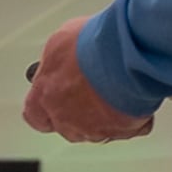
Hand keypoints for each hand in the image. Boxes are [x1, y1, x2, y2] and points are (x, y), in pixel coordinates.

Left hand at [22, 19, 156, 143]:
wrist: (127, 53)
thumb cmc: (92, 45)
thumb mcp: (60, 41)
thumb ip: (57, 61)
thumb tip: (63, 59)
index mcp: (45, 95)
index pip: (35, 115)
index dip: (46, 109)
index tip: (56, 99)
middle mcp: (66, 117)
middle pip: (66, 125)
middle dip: (77, 111)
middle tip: (91, 90)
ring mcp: (96, 128)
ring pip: (97, 130)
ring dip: (104, 115)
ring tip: (116, 91)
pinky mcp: (125, 130)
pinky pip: (128, 129)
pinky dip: (133, 117)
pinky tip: (135, 99)